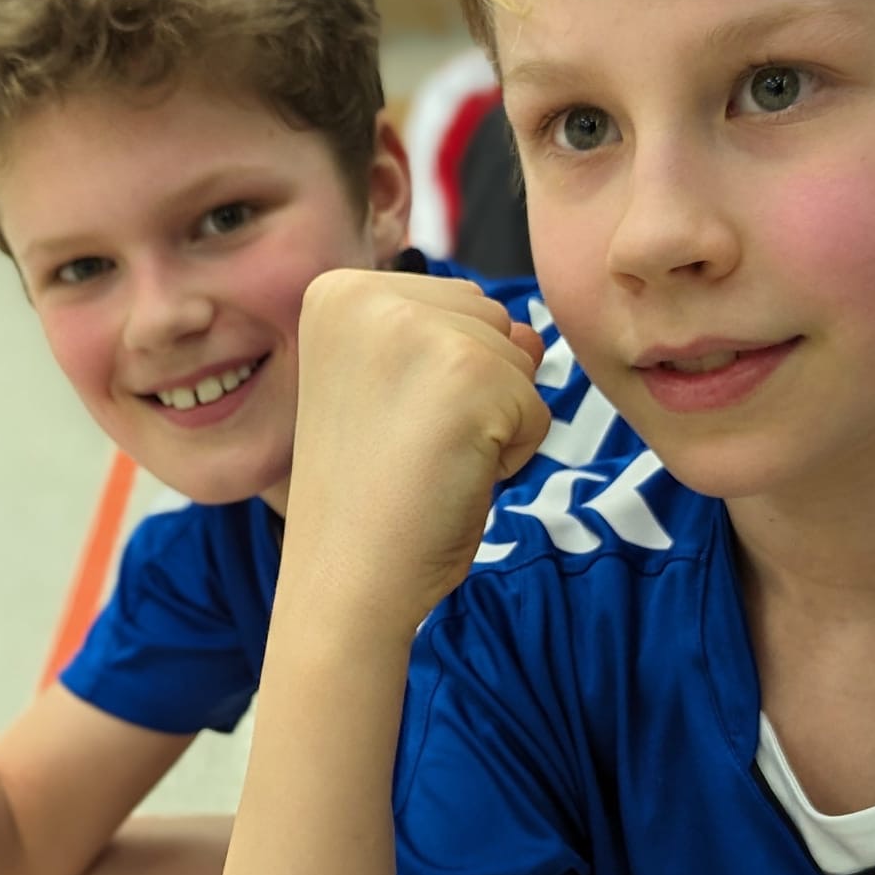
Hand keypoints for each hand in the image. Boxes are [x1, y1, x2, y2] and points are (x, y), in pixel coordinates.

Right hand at [284, 270, 547, 637]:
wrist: (346, 581)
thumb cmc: (368, 497)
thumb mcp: (405, 395)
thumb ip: (465, 341)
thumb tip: (532, 331)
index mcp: (337, 293)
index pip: (450, 303)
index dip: (439, 378)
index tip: (384, 424)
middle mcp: (369, 297)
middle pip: (488, 319)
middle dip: (473, 392)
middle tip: (407, 448)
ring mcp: (417, 330)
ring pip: (518, 359)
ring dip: (494, 422)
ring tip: (427, 463)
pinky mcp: (468, 374)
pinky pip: (537, 409)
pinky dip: (511, 456)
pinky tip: (450, 479)